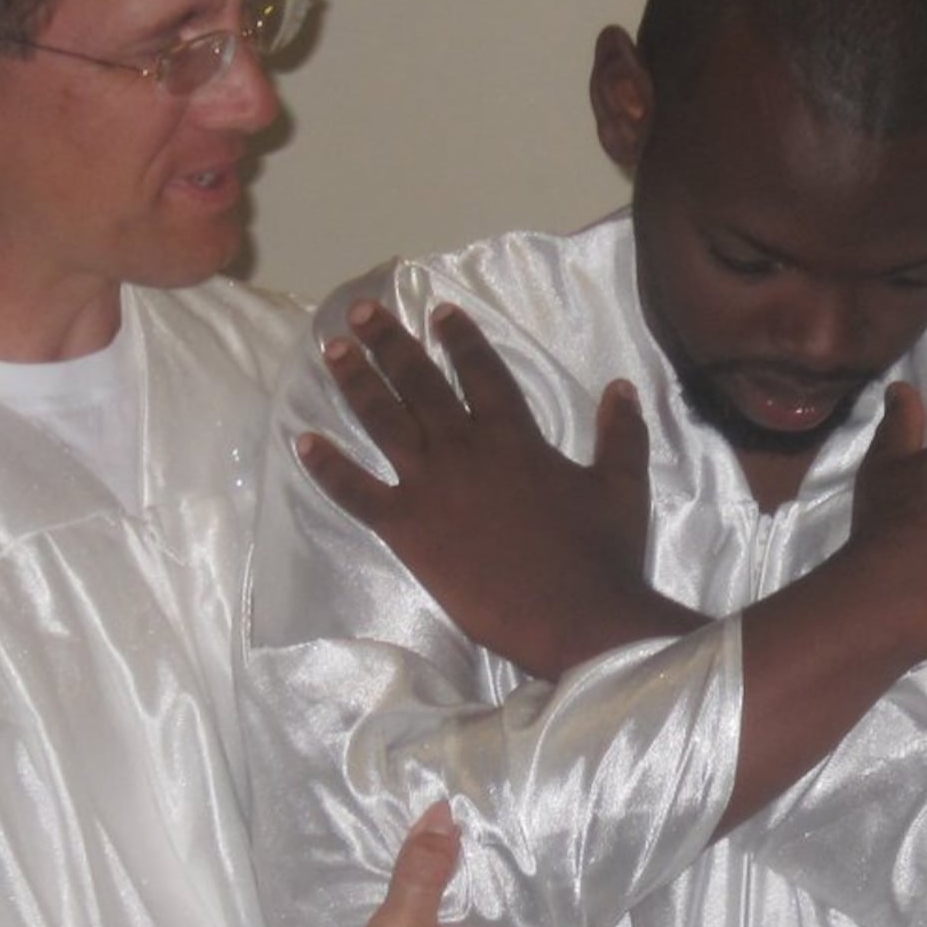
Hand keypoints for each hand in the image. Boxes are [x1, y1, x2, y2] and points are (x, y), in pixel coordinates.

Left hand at [294, 301, 686, 681]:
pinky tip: (303, 442)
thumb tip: (623, 387)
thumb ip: (621, 433)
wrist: (574, 616)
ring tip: (332, 351)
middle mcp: (464, 448)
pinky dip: (327, 467)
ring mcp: (429, 487)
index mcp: (514, 435)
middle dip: (388, 342)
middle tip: (359, 312)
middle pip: (418, 382)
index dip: (458, 337)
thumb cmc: (603, 554)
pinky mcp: (406, 530)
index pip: (479, 370)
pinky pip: (356, 493)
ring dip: (355, 382)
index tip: (437, 311)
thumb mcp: (624, 485)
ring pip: (382, 422)